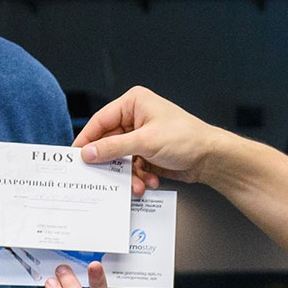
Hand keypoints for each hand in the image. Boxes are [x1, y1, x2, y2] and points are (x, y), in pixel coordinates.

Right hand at [72, 86, 222, 197]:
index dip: (87, 139)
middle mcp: (136, 117)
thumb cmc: (188, 139)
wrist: (211, 158)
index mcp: (134, 103)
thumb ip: (114, 148)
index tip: (76, 156)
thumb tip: (88, 152)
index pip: (100, 120)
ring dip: (128, 174)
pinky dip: (139, 177)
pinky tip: (150, 180)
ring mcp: (142, 136)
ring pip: (121, 159)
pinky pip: (132, 167)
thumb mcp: (145, 142)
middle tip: (104, 177)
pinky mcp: (148, 153)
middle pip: (109, 143)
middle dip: (112, 163)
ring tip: (137, 183)